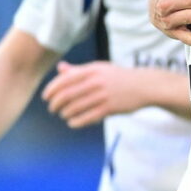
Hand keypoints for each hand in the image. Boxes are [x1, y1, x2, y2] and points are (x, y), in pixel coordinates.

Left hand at [42, 62, 159, 128]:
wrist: (145, 86)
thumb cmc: (118, 77)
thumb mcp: (100, 69)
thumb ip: (79, 70)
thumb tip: (60, 68)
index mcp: (92, 70)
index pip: (64, 80)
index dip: (51, 90)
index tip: (45, 97)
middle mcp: (96, 82)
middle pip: (66, 95)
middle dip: (55, 104)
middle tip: (52, 109)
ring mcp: (103, 95)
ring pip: (75, 107)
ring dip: (65, 113)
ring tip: (64, 115)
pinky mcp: (110, 108)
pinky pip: (87, 117)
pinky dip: (76, 122)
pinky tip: (72, 122)